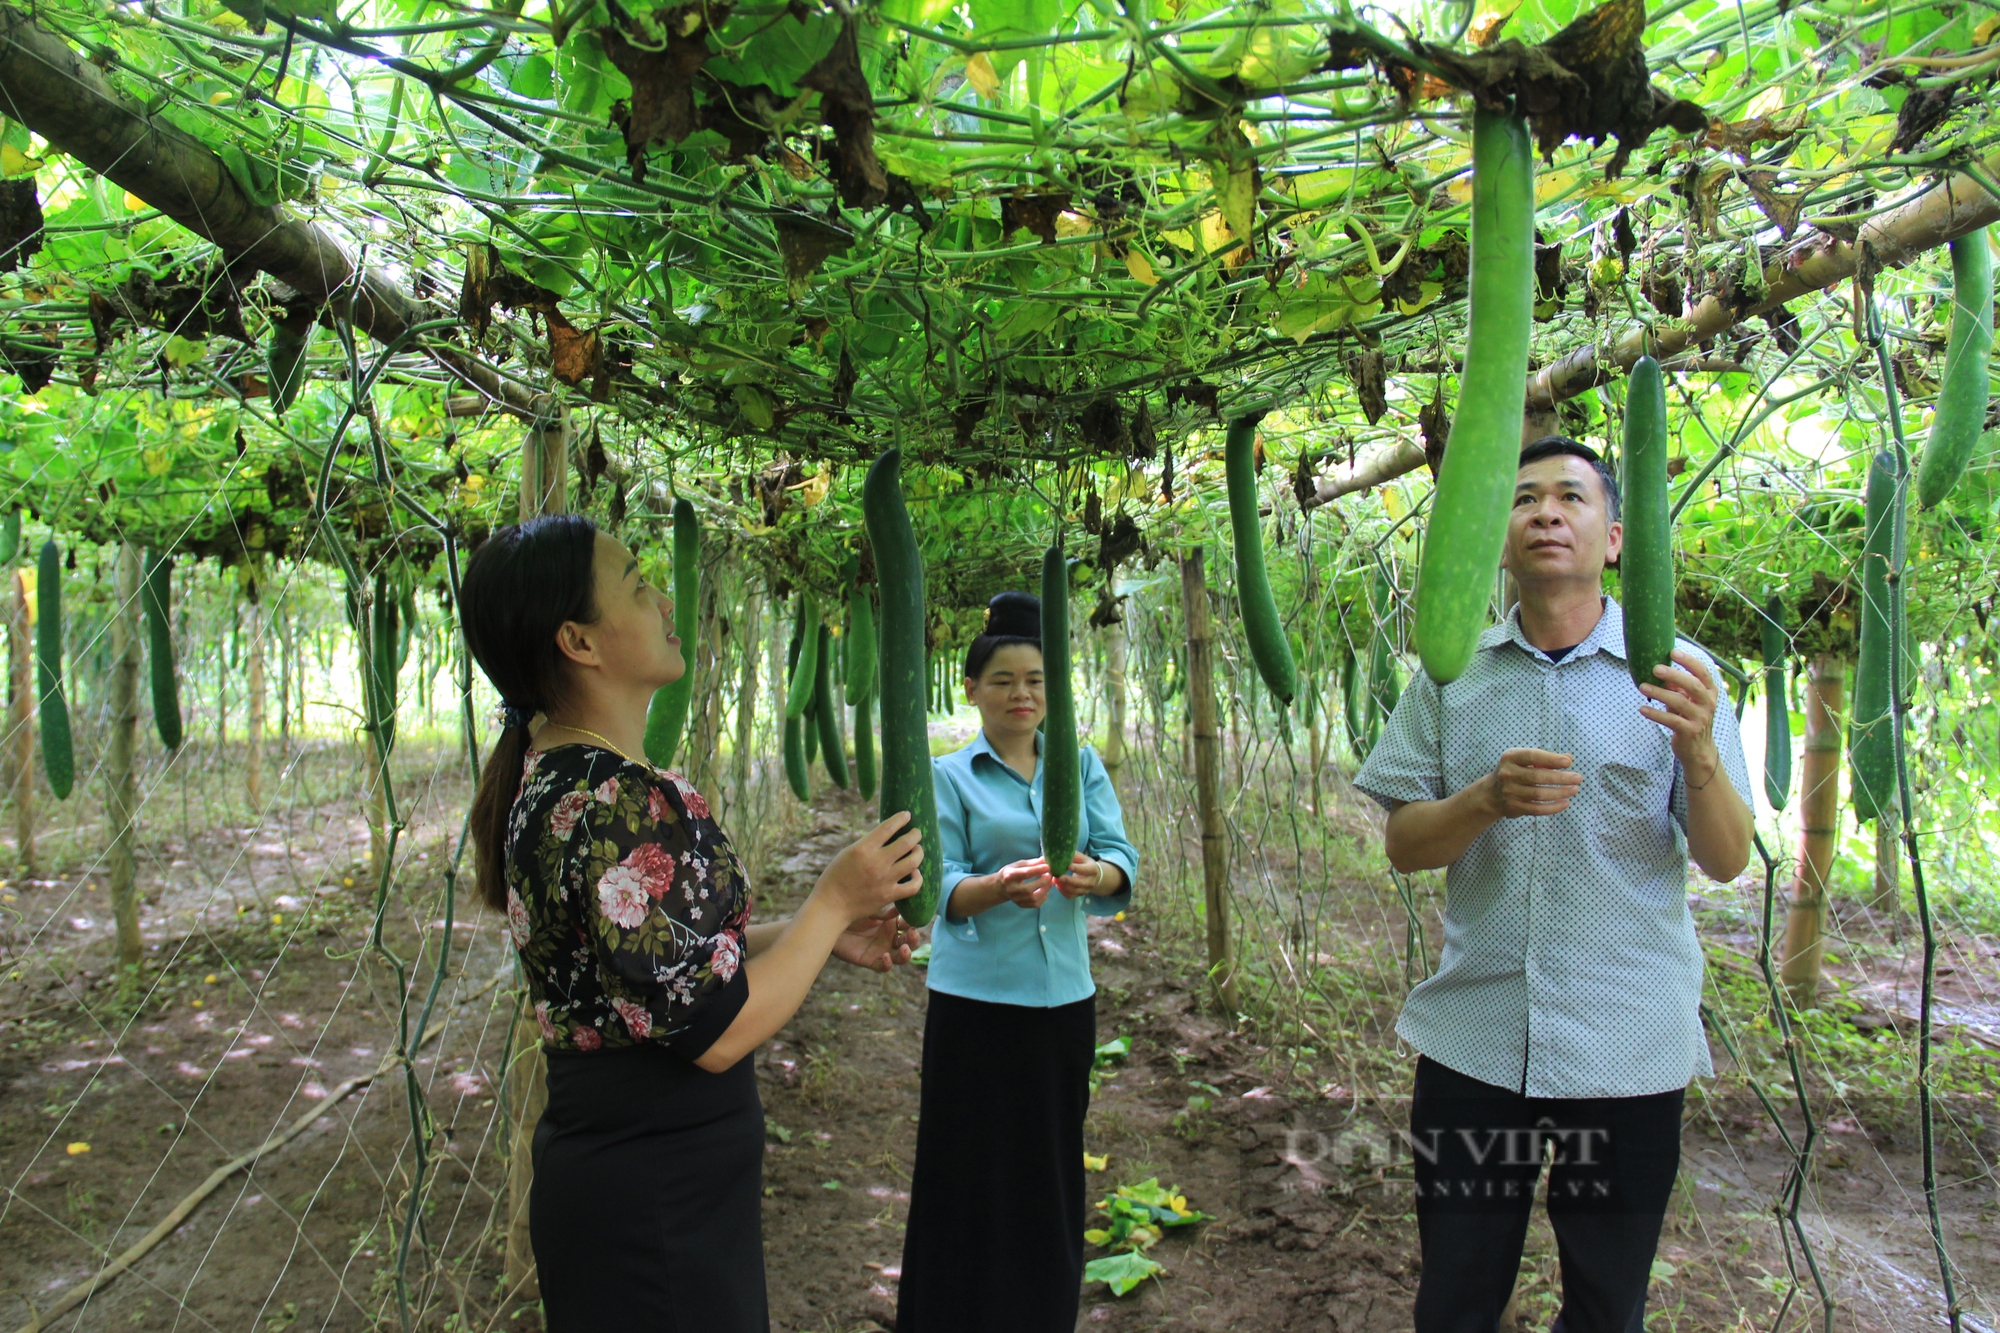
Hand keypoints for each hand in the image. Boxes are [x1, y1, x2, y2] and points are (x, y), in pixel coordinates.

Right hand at [814, 813, 923, 920]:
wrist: (831, 905)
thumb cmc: (836, 876)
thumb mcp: (848, 852)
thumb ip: (868, 844)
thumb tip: (887, 835)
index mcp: (863, 849)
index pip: (888, 827)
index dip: (900, 818)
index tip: (906, 815)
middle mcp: (876, 862)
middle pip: (907, 842)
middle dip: (915, 834)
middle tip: (916, 833)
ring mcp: (885, 880)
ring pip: (914, 861)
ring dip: (919, 852)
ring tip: (917, 850)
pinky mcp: (889, 895)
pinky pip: (913, 886)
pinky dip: (918, 878)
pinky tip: (915, 873)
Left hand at [831, 907, 918, 972]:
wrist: (829, 923)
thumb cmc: (849, 913)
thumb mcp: (868, 910)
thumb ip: (882, 912)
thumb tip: (898, 910)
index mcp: (891, 923)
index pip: (908, 926)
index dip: (913, 924)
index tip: (914, 921)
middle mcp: (889, 938)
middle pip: (908, 942)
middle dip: (913, 940)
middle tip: (912, 934)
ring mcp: (881, 950)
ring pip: (900, 957)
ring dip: (906, 955)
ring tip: (905, 949)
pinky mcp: (871, 961)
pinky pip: (883, 967)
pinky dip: (887, 964)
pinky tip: (885, 956)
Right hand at [994, 858, 1053, 908]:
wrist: (1001, 887)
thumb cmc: (1011, 872)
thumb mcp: (1018, 864)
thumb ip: (1032, 863)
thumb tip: (1045, 860)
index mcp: (1009, 876)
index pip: (1025, 873)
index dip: (1038, 870)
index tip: (1048, 867)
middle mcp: (1011, 889)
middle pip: (1028, 889)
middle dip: (1042, 882)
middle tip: (1050, 875)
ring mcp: (1015, 899)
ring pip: (1033, 898)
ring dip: (1045, 889)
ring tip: (1050, 882)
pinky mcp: (1021, 905)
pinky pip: (1035, 904)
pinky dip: (1043, 897)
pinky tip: (1045, 890)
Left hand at [1054, 852, 1108, 898]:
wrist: (1093, 876)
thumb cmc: (1084, 864)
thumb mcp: (1081, 857)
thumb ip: (1073, 855)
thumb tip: (1059, 852)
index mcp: (1092, 869)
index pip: (1085, 870)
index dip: (1076, 868)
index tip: (1068, 866)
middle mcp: (1091, 881)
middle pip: (1080, 883)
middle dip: (1069, 880)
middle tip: (1058, 876)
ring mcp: (1086, 889)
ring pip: (1074, 891)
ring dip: (1063, 886)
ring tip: (1055, 880)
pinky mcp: (1079, 895)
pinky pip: (1070, 896)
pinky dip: (1063, 891)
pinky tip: (1058, 885)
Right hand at [1481, 748, 1581, 817]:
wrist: (1492, 793)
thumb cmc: (1516, 772)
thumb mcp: (1524, 760)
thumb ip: (1545, 759)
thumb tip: (1568, 758)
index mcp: (1510, 757)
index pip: (1532, 756)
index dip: (1551, 759)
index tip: (1568, 762)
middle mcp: (1507, 774)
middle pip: (1537, 777)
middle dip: (1561, 778)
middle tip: (1578, 778)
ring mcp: (1509, 792)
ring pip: (1538, 794)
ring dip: (1560, 792)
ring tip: (1575, 789)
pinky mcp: (1514, 807)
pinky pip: (1537, 809)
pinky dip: (1553, 807)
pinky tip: (1565, 803)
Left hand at [1639, 649, 1721, 778]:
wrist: (1698, 750)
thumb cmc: (1690, 719)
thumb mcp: (1687, 701)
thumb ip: (1677, 688)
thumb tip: (1658, 670)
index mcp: (1710, 692)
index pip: (1703, 672)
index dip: (1689, 661)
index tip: (1673, 652)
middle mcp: (1708, 703)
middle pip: (1693, 685)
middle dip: (1674, 675)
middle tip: (1655, 668)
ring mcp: (1701, 718)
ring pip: (1680, 702)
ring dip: (1659, 693)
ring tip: (1642, 687)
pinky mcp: (1690, 731)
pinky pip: (1671, 720)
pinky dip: (1655, 714)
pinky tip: (1642, 709)